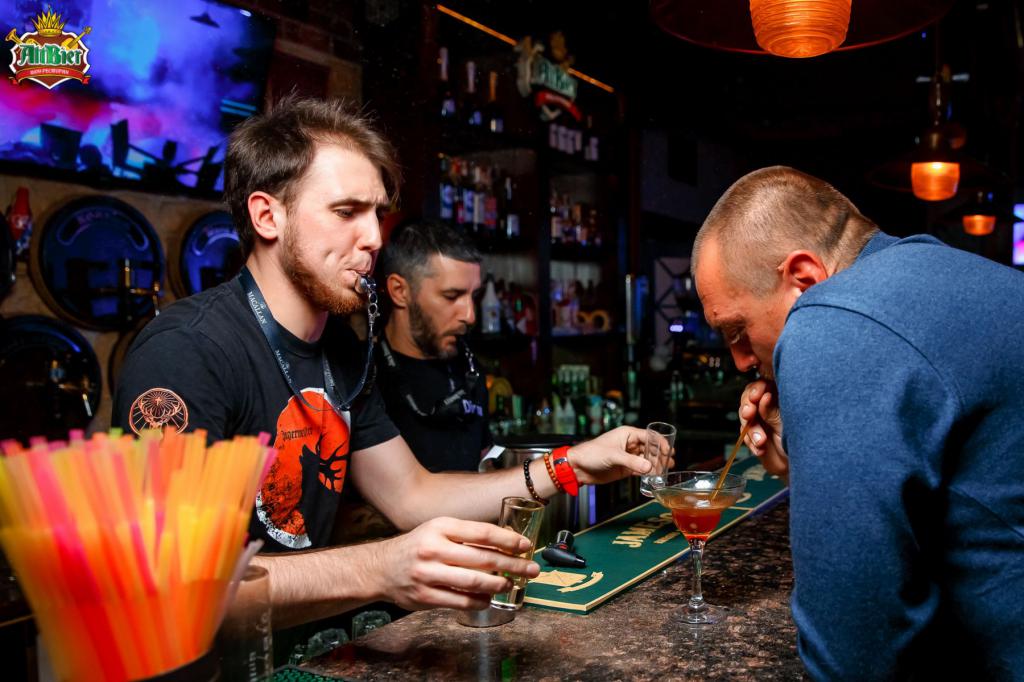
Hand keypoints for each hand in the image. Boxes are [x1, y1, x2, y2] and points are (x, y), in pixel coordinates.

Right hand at [377, 516, 539, 611]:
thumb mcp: (438, 530)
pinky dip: (480, 601)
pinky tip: (489, 598)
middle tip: (531, 570)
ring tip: (511, 584)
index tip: (525, 545)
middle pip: (483, 558)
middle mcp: (434, 549)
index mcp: (440, 527)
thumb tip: (505, 542)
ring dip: (498, 585)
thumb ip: (466, 535)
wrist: (381, 567)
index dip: (508, 540)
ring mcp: (429, 574)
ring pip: (474, 582)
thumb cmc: (417, 546)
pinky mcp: (426, 597)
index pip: (482, 532)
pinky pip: (461, 601)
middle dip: (513, 565)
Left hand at [568, 425, 671, 485]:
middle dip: (661, 455)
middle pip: (651, 448)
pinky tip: (656, 476)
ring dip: (656, 465)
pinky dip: (648, 472)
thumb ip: (632, 462)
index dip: (660, 442)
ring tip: (666, 471)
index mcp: (627, 434)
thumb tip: (649, 467)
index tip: (668, 451)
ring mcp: (628, 456)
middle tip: (669, 463)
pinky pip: (641, 469)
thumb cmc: (591, 453)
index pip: (649, 435)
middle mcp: (630, 444)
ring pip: (647, 459)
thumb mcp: (613, 456)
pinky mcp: (626, 468)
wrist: (578, 467)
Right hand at [739, 380, 788, 476]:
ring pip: (744, 418)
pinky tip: (760, 448)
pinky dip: (750, 442)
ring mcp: (759, 421)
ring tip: (760, 440)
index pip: (762, 386)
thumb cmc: (801, 442)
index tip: (756, 396)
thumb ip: (773, 411)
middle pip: (748, 399)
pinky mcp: (752, 435)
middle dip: (747, 407)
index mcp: (778, 398)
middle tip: (749, 415)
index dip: (756, 389)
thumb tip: (765, 397)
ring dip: (750, 430)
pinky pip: (744, 435)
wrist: (796, 464)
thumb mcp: (788, 424)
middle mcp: (766, 407)